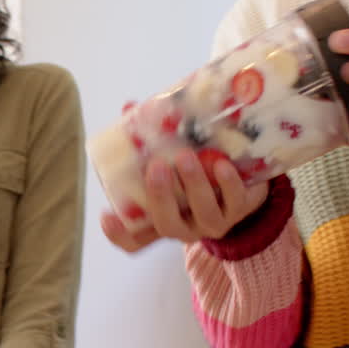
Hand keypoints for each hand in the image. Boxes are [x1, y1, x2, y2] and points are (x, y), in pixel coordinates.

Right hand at [99, 150, 268, 252]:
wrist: (243, 185)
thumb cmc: (195, 171)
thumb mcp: (169, 158)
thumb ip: (149, 139)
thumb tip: (130, 107)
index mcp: (159, 219)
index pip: (133, 241)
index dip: (117, 233)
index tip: (105, 214)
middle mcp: (183, 227)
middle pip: (167, 224)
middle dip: (161, 196)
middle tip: (156, 166)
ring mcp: (212, 222)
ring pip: (203, 213)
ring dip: (194, 185)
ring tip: (186, 157)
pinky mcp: (240, 210)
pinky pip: (235, 201)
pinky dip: (228, 183)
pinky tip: (221, 164)